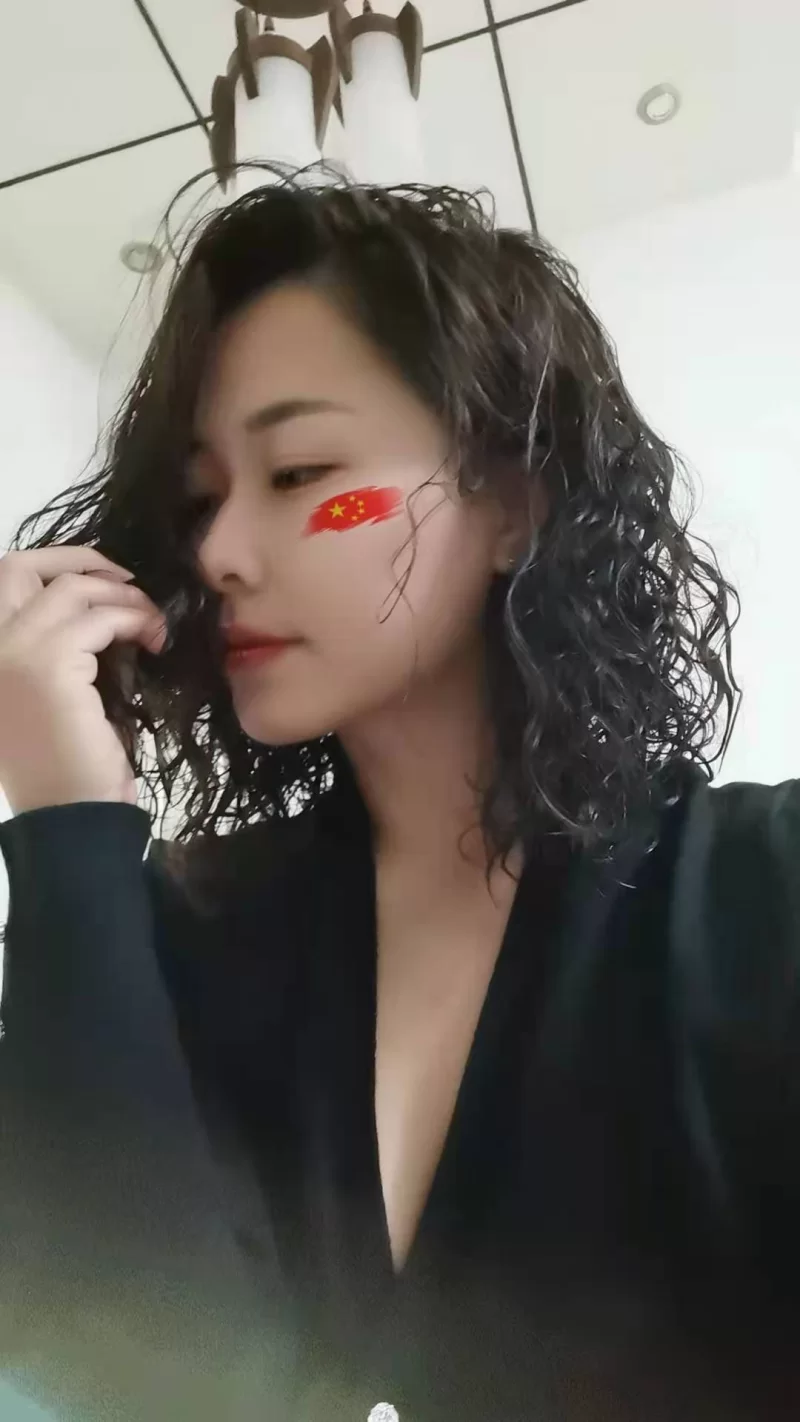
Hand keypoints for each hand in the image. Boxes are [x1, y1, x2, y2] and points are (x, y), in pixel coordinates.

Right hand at [0, 547, 165, 814]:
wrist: (70, 817)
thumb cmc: (67, 768)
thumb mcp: (57, 695)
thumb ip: (61, 648)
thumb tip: (102, 605)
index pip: (3, 581)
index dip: (54, 567)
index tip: (105, 579)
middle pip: (18, 566)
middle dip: (80, 560)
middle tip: (129, 581)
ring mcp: (11, 652)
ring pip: (70, 588)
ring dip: (122, 596)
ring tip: (153, 623)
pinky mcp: (49, 664)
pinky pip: (100, 617)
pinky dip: (135, 618)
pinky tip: (155, 640)